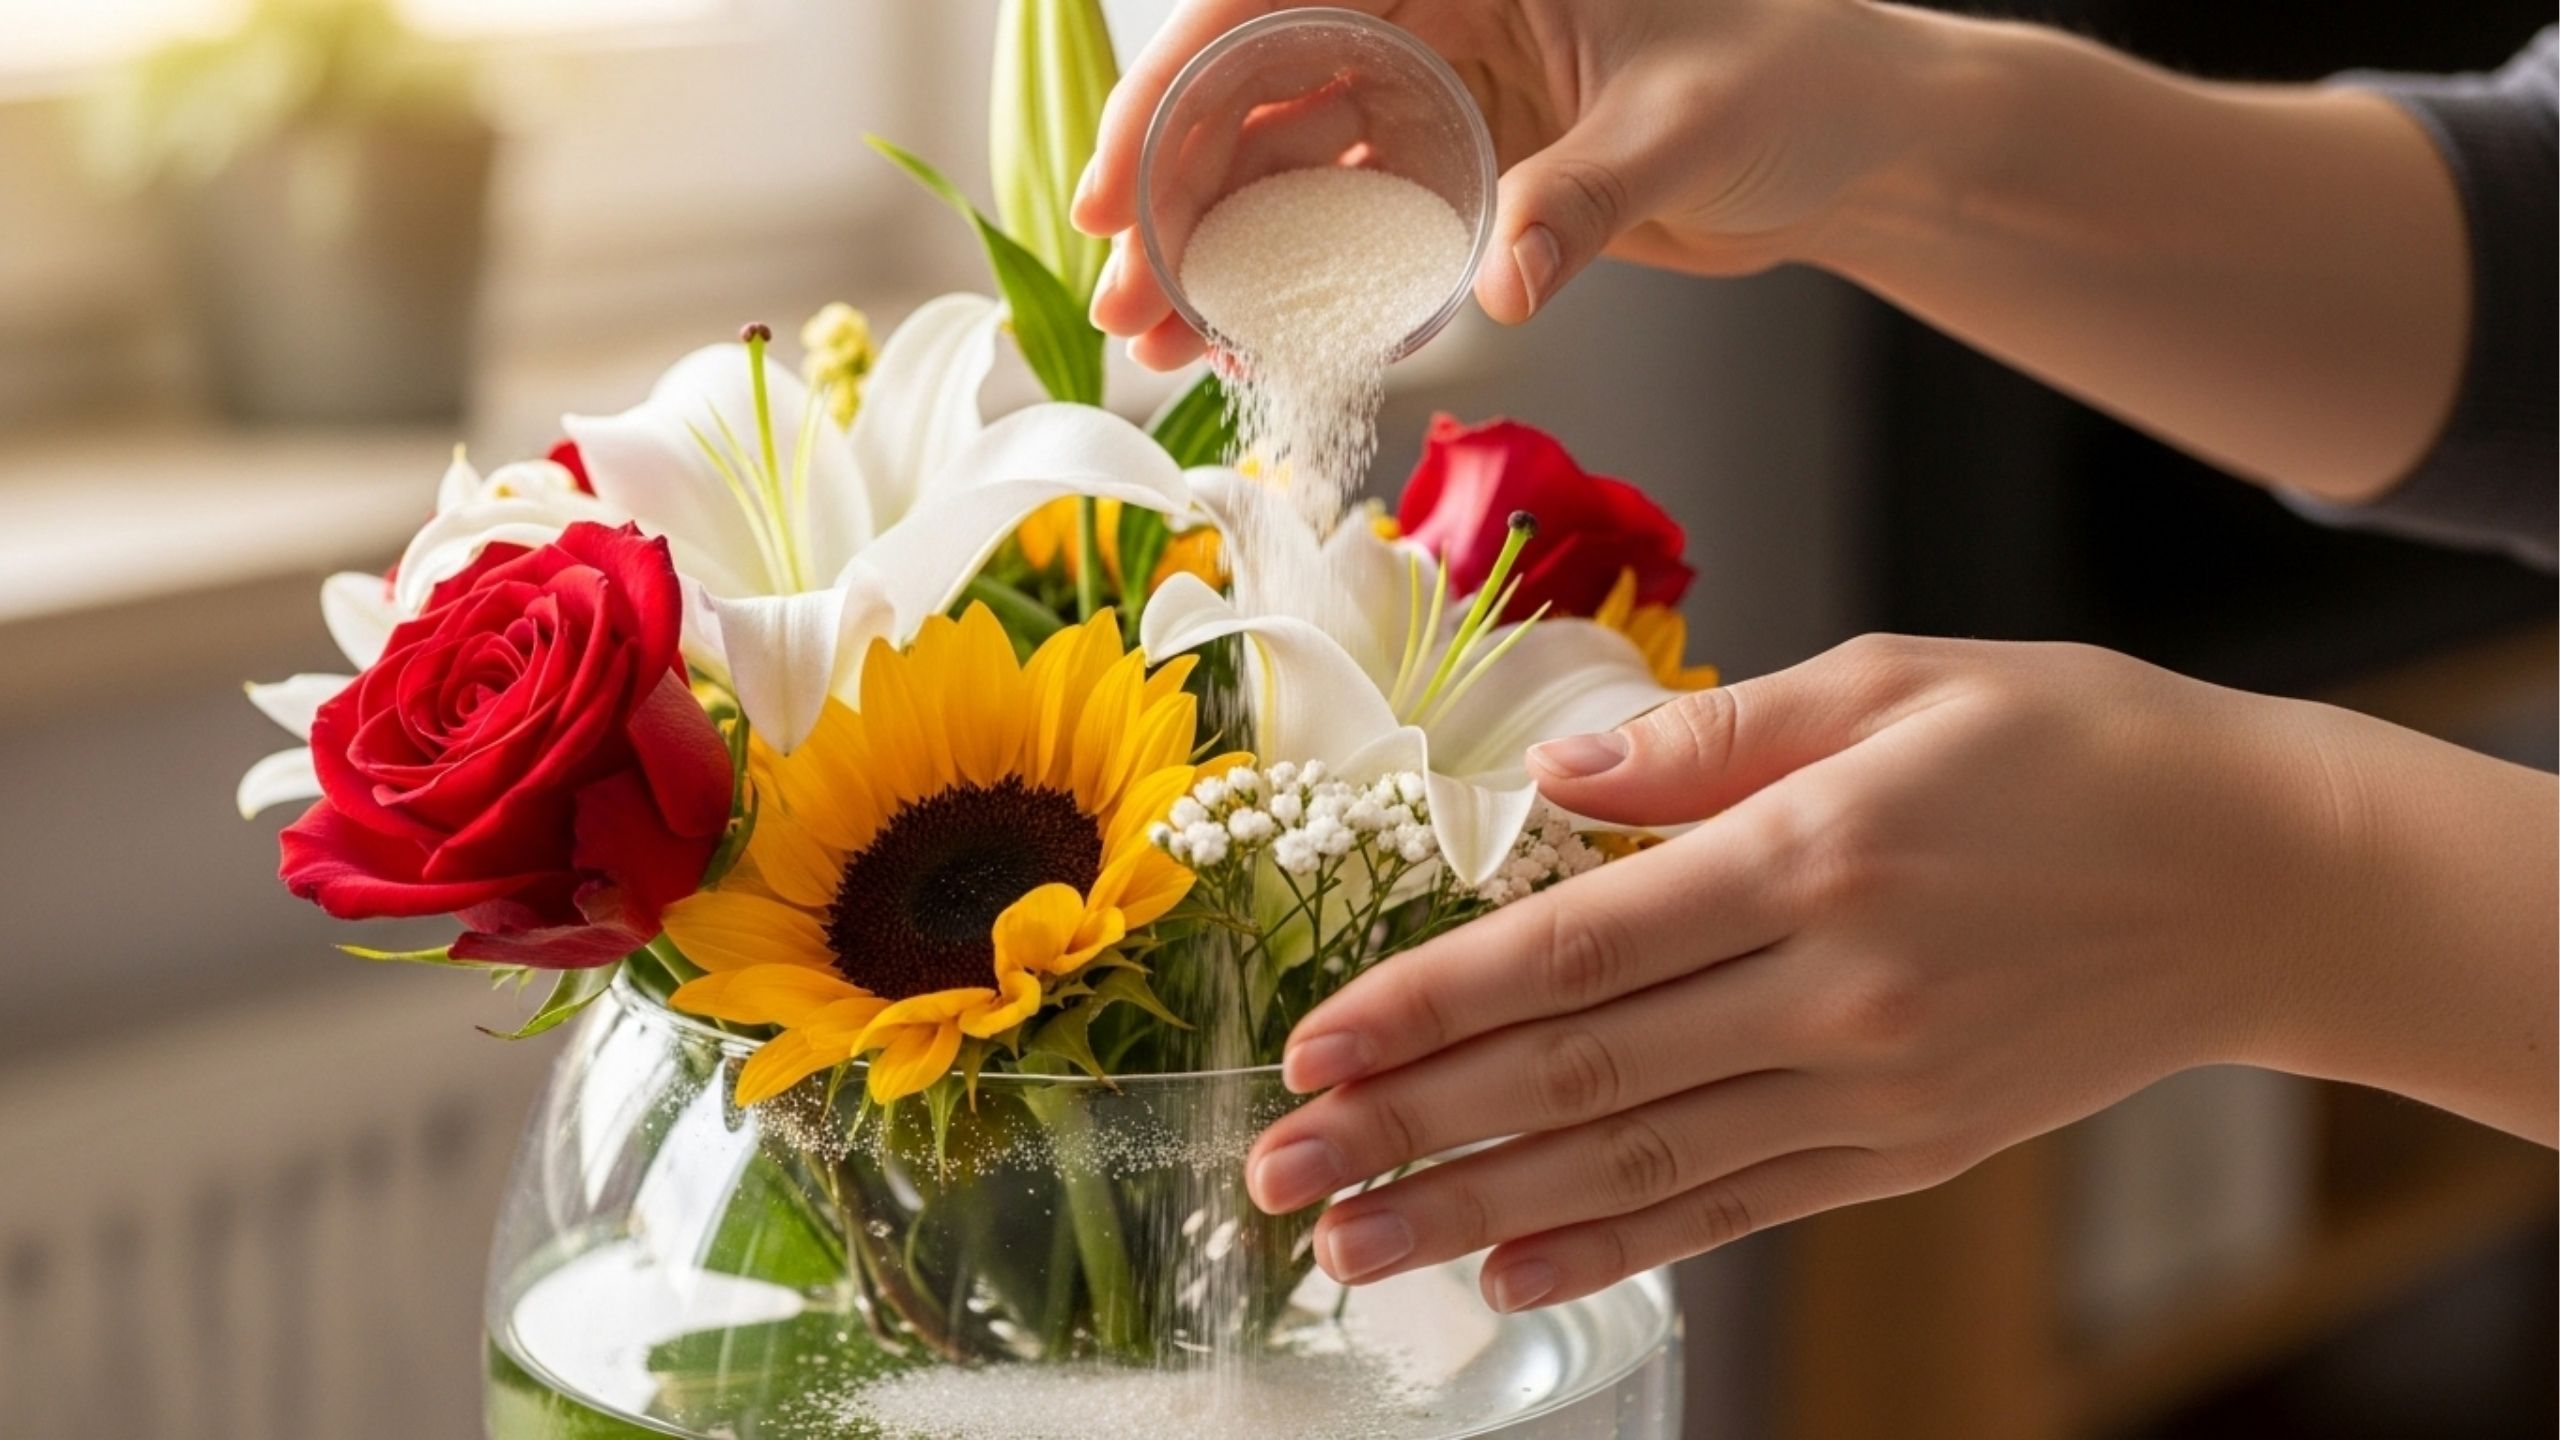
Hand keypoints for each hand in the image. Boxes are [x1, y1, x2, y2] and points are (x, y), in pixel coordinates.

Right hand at [1073, 0, 1930, 366]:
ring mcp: (1444, 92)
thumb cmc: (1795, 78)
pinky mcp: (1466, 167)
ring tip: (1156, 338)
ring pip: (1291, 164)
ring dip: (1219, 248)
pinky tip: (1241, 337)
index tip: (1119, 188)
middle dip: (1177, 192)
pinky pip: (1353, 222)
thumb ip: (1586, 199)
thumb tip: (1506, 289)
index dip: (1181, 88)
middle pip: (1260, 90)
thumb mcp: (1685, 128)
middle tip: (1124, 294)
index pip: (1281, 3)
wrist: (1856, 138)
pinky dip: (1295, 278)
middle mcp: (1433, 12)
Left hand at [1245, 635, 2555, 1311]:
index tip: (1316, 1047)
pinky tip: (1514, 1270)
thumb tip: (1561, 775)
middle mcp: (1832, 993)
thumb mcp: (1898, 679)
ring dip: (1480, 1210)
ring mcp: (1872, 1091)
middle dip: (1412, 1129)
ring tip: (1352, 1249)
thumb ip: (1715, 734)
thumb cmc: (2077, 747)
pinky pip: (1735, 1209)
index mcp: (1813, 856)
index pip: (1575, 947)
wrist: (2264, 879)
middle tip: (1280, 1178)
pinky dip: (1618, 1247)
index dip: (1430, 1004)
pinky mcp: (1906, 1152)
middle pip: (1579, 1074)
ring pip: (1637, 1164)